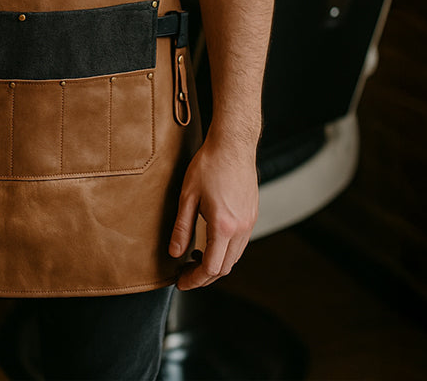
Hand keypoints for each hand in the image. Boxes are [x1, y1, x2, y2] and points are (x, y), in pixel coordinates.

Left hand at [168, 132, 258, 290]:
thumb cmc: (208, 165)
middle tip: (185, 273)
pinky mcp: (252, 215)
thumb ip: (182, 228)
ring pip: (234, 257)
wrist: (233, 144)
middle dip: (204, 276)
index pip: (211, 268)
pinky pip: (240, 243)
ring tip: (194, 258)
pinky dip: (225, 251)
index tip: (181, 282)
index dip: (195, 280)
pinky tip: (210, 241)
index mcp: (224, 226)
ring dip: (216, 264)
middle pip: (225, 268)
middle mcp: (241, 229)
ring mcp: (249, 222)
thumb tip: (175, 253)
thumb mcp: (188, 196)